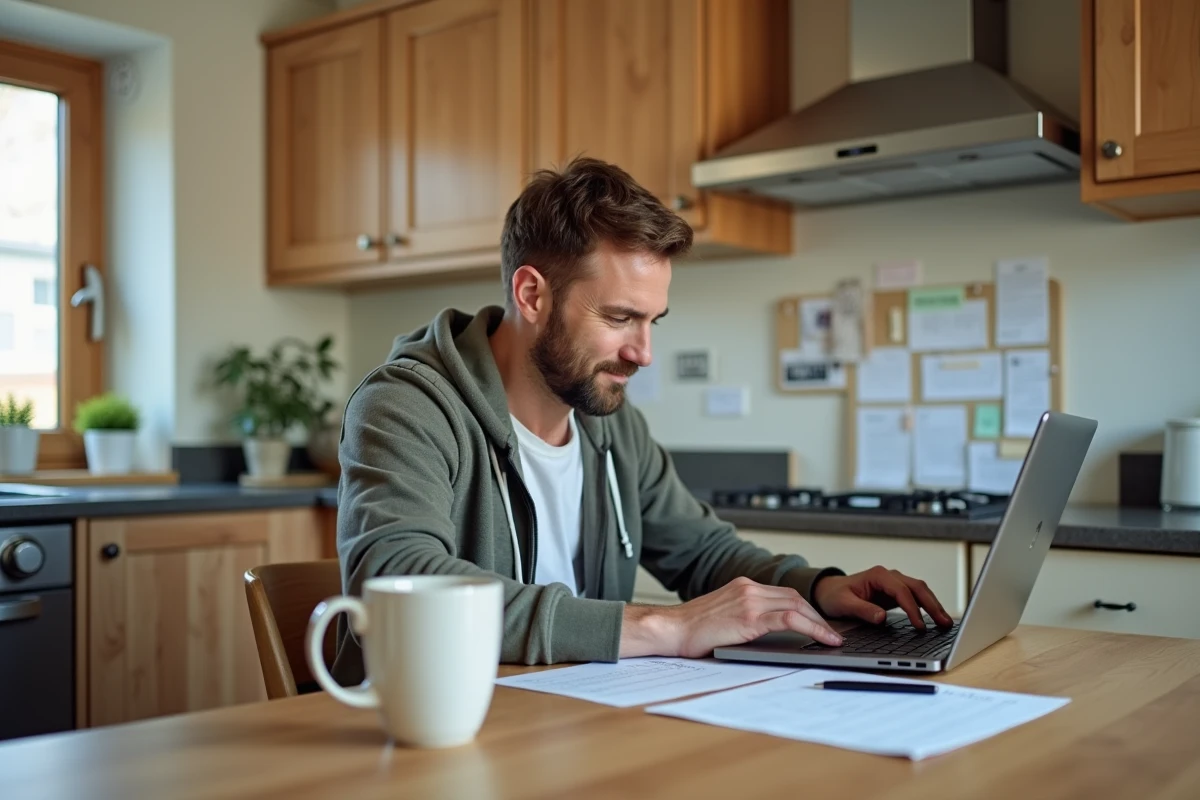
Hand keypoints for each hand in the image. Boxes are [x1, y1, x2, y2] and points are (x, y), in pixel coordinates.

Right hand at [620, 576, 843, 658]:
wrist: (669, 629)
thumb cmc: (690, 629)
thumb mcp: (722, 615)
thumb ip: (743, 616)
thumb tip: (767, 632)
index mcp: (742, 586)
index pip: (783, 594)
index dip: (805, 608)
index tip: (817, 622)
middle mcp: (748, 588)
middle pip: (794, 597)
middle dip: (816, 615)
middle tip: (829, 633)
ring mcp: (749, 600)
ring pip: (796, 606)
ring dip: (818, 622)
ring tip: (831, 638)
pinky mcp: (749, 617)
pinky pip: (789, 619)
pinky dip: (812, 628)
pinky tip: (823, 639)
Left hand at [812, 566, 953, 630]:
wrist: (829, 591)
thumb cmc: (835, 595)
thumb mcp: (844, 604)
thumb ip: (862, 610)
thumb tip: (881, 617)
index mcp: (878, 575)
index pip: (901, 591)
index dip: (913, 609)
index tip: (920, 626)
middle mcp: (889, 576)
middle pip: (917, 587)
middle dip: (932, 605)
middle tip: (944, 623)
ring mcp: (894, 583)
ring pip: (920, 591)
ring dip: (934, 605)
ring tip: (946, 623)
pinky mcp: (896, 592)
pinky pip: (916, 597)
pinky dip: (927, 606)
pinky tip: (936, 619)